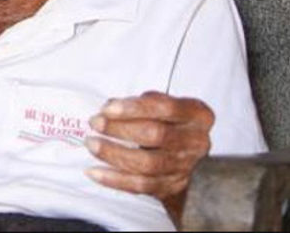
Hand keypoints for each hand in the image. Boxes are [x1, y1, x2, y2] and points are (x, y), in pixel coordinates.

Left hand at [85, 91, 212, 215]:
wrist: (183, 154)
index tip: (107, 108)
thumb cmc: (167, 122)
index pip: (166, 109)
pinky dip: (114, 179)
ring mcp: (186, 167)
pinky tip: (94, 171)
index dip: (134, 108)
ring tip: (92, 144)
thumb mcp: (161, 105)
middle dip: (120, 129)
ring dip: (114, 154)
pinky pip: (141, 185)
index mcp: (197, 115)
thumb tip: (109, 108)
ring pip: (147, 163)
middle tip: (95, 123)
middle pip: (156, 135)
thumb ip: (139, 103)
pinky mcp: (172, 187)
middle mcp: (197, 142)